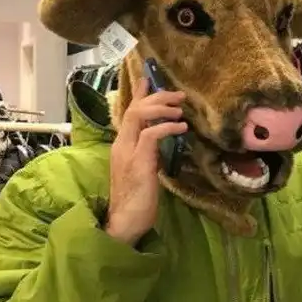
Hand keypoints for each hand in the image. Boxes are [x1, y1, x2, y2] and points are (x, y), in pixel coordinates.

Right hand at [104, 79, 186, 245]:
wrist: (125, 222)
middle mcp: (121, 145)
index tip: (150, 79)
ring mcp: (128, 153)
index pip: (129, 113)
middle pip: (134, 109)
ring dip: (162, 108)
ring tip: (180, 109)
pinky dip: (166, 127)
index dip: (140, 95)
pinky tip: (180, 128)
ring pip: (139, 116)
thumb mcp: (144, 170)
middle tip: (178, 95)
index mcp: (122, 146)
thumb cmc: (137, 200)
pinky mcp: (138, 163)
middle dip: (157, 97)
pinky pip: (151, 135)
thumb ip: (148, 153)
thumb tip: (161, 141)